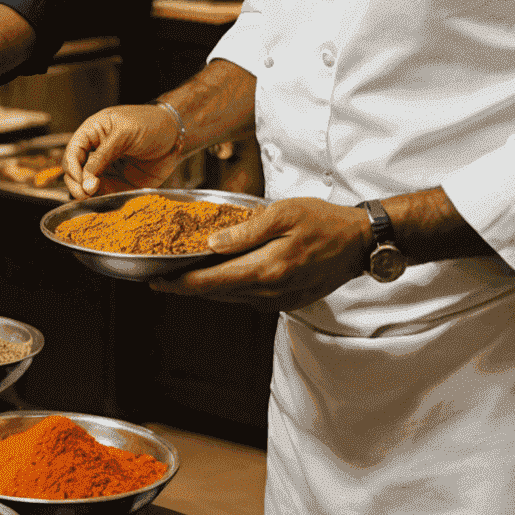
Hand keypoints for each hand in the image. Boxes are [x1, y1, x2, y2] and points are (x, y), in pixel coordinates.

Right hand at [63, 105, 186, 198]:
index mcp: (93, 133)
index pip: (72, 151)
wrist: (176, 136)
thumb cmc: (150, 124)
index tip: (80, 180)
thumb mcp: (124, 133)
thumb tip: (86, 181)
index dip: (72, 166)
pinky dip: (100, 200)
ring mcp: (106, 169)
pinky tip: (103, 201)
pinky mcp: (118, 183)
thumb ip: (103, 155)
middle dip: (76, 183)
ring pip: (85, 185)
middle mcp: (96, 152)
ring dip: (85, 193)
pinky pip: (103, 194)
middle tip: (84, 193)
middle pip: (74, 170)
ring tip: (92, 197)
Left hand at [150, 198, 372, 310]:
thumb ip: (244, 231)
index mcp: (265, 270)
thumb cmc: (324, 221)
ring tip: (182, 274)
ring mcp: (278, 300)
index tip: (154, 280)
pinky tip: (219, 273)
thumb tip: (211, 244)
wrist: (360, 243)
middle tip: (160, 276)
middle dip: (185, 286)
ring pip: (229, 297)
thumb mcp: (282, 214)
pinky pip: (247, 297)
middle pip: (215, 294)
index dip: (178, 284)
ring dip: (206, 287)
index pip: (210, 283)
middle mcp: (269, 291)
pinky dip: (228, 287)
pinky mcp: (285, 301)